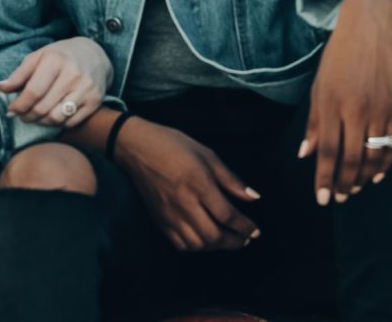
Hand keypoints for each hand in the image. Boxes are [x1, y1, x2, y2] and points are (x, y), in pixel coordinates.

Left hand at [0, 37, 112, 126]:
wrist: (94, 55)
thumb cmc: (60, 56)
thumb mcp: (38, 57)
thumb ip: (19, 74)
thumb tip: (1, 88)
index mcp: (55, 60)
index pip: (33, 91)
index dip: (19, 105)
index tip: (11, 110)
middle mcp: (73, 74)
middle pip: (43, 107)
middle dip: (27, 116)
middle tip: (21, 116)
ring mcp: (86, 89)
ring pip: (56, 118)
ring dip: (40, 122)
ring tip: (34, 116)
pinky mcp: (95, 102)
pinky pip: (70, 122)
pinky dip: (56, 123)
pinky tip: (50, 115)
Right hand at [113, 116, 260, 251]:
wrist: (135, 146)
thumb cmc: (172, 144)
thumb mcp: (206, 153)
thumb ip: (230, 178)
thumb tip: (253, 198)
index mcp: (198, 183)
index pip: (227, 215)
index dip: (245, 227)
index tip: (255, 231)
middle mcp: (184, 203)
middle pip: (214, 236)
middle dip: (234, 242)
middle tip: (244, 238)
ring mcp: (169, 214)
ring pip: (198, 244)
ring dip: (216, 246)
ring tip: (225, 239)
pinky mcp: (158, 219)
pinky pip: (180, 244)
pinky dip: (196, 246)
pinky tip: (203, 238)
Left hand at [300, 0, 391, 204]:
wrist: (369, 33)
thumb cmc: (337, 60)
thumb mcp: (317, 87)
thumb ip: (312, 123)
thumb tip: (305, 155)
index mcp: (331, 104)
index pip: (327, 150)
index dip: (324, 178)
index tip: (321, 198)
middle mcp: (356, 110)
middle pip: (351, 159)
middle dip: (343, 183)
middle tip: (337, 198)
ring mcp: (380, 112)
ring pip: (373, 157)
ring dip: (362, 178)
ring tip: (351, 189)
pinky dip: (384, 165)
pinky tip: (374, 176)